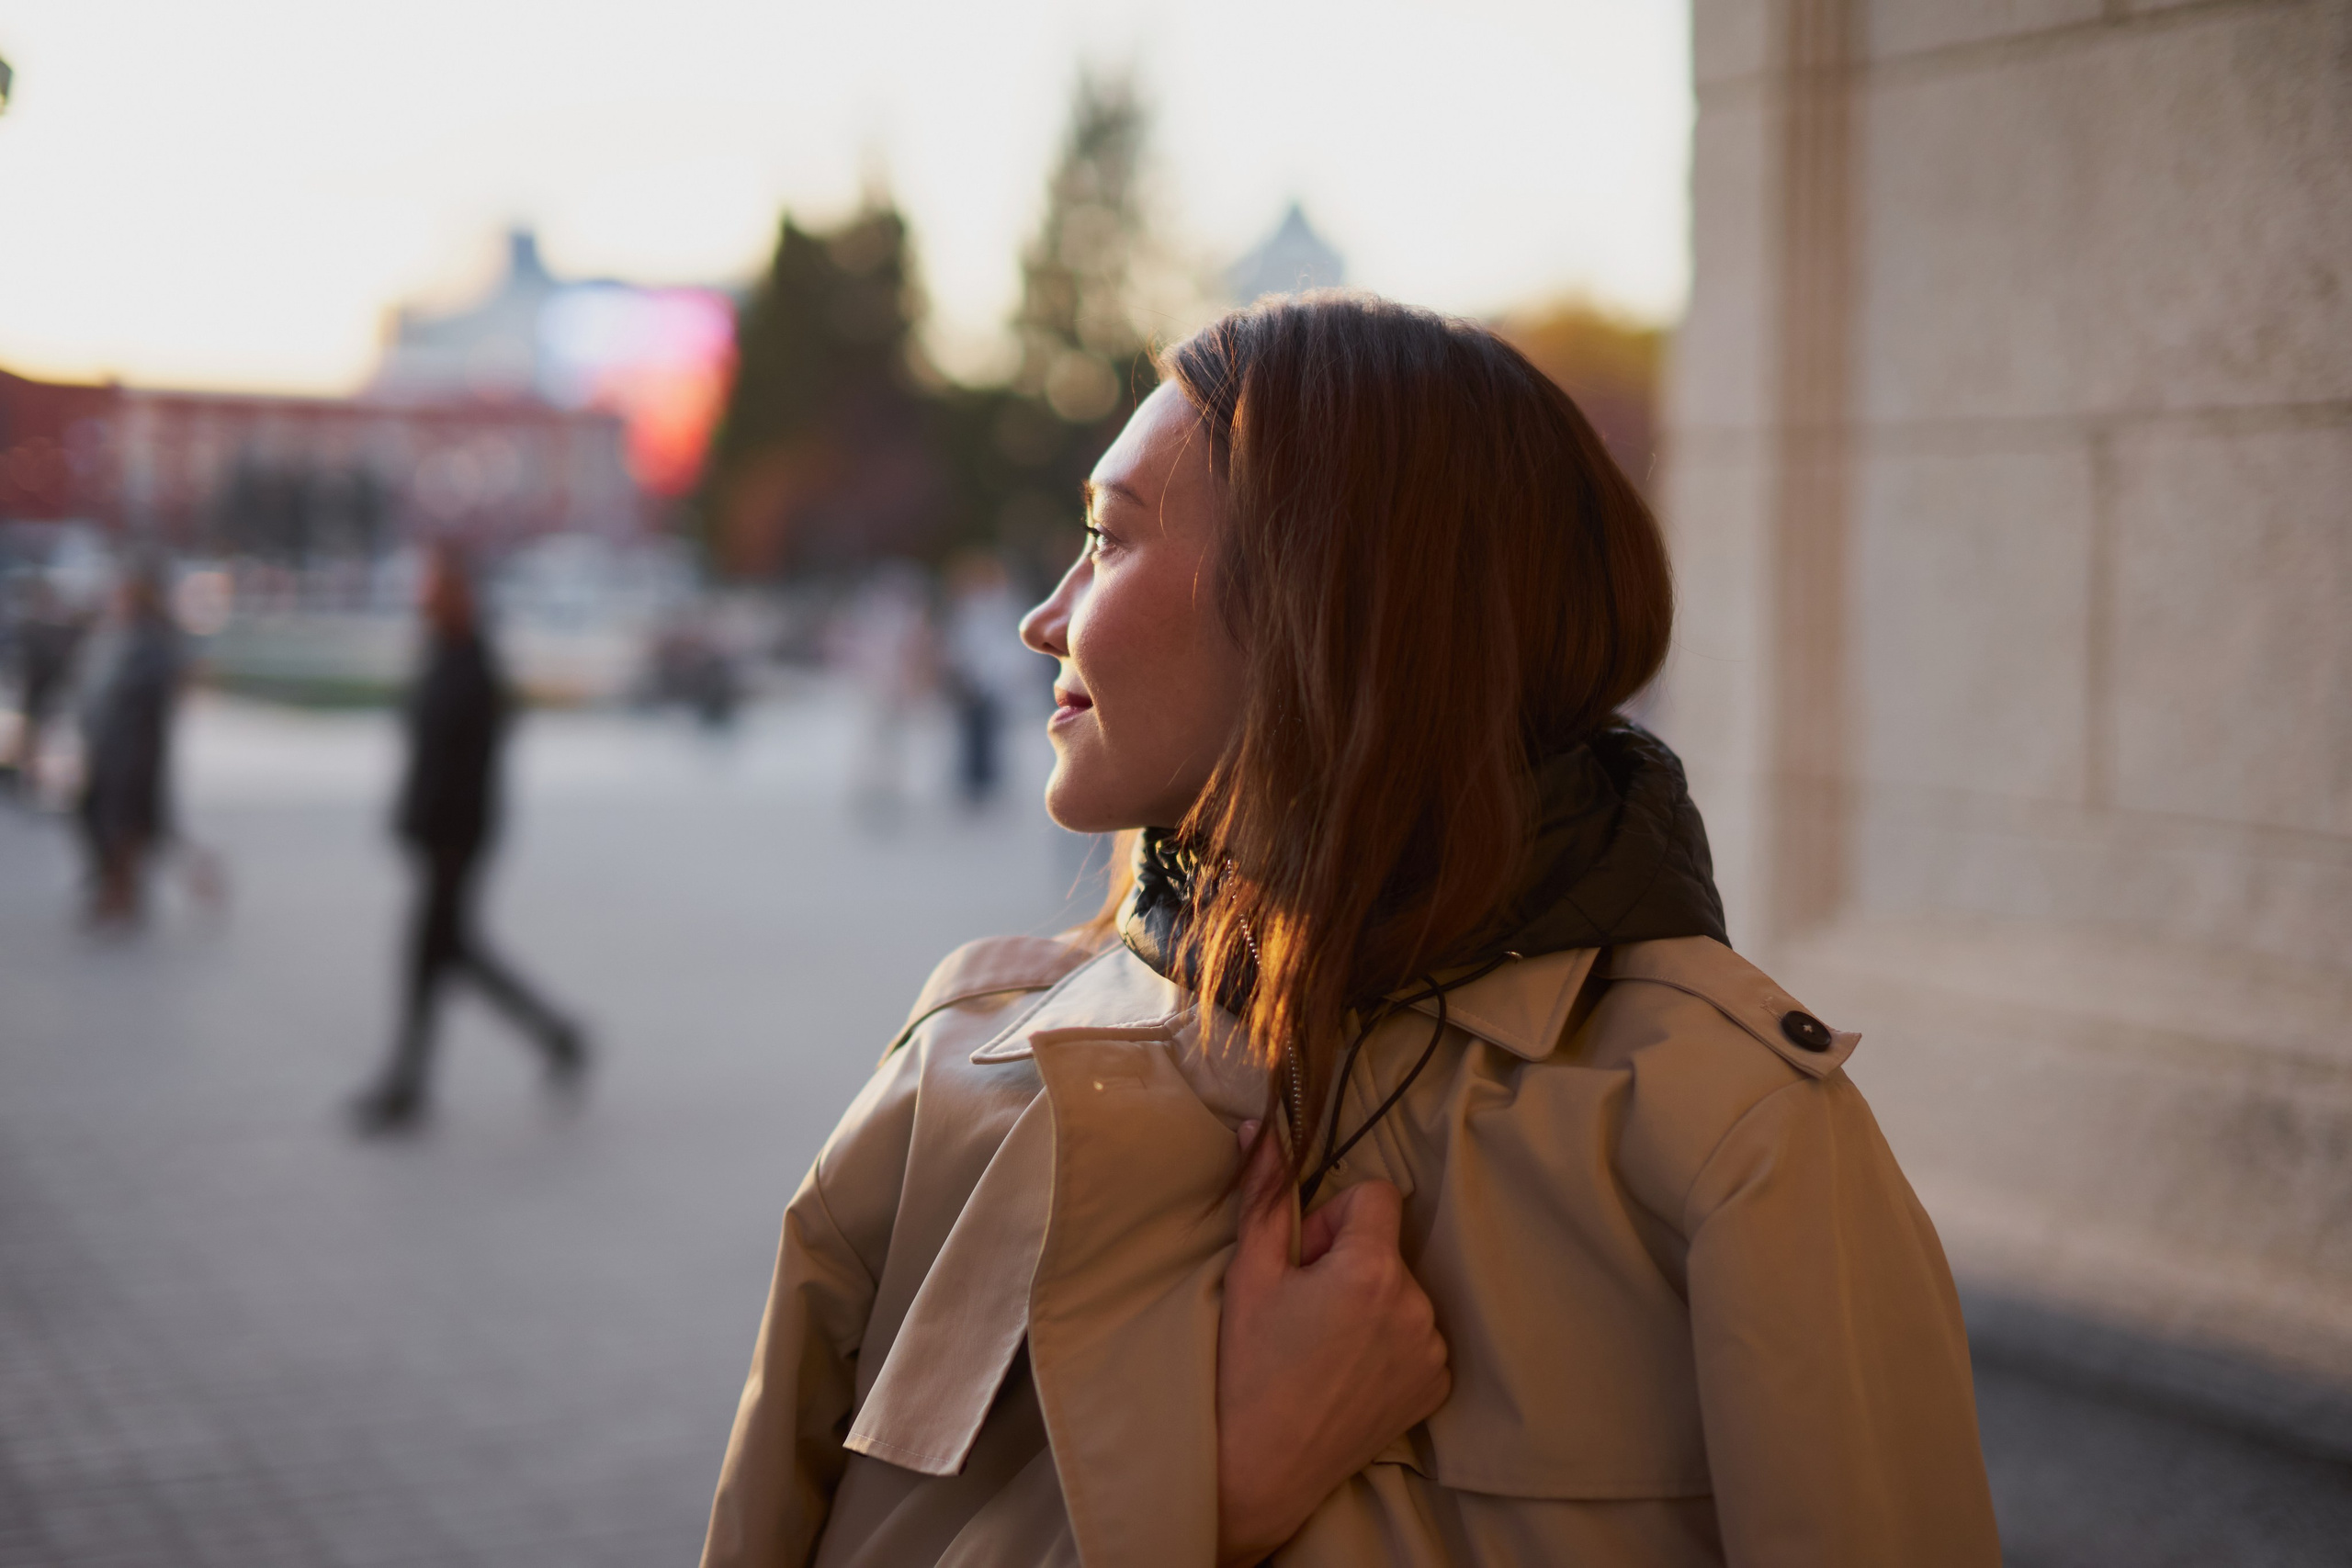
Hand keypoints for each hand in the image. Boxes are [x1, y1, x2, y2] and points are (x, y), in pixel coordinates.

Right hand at [1215, 1120, 1450, 1566]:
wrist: (1260, 1466)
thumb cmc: (1247, 1365)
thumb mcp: (1250, 1271)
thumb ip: (1264, 1191)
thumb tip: (1262, 1125)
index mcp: (1373, 1270)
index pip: (1376, 1194)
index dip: (1332, 1219)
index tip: (1304, 1258)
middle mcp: (1417, 1307)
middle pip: (1387, 1243)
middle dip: (1348, 1259)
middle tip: (1304, 1307)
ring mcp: (1432, 1350)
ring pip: (1402, 1287)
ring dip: (1370, 1300)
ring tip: (1323, 1343)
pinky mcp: (1435, 1385)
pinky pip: (1416, 1333)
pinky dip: (1388, 1340)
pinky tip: (1346, 1369)